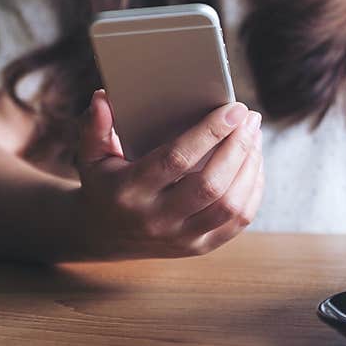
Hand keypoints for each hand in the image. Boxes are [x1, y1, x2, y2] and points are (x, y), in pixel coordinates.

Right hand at [74, 89, 264, 258]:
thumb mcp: (91, 156)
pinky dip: (253, 190)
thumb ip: (94, 126)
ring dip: (250, 168)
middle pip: (211, 185)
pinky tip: (254, 164)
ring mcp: (181, 238)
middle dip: (238, 148)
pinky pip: (238, 221)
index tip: (234, 109)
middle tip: (250, 118)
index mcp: (130, 192)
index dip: (210, 133)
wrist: (104, 235)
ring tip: (254, 137)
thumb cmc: (104, 184)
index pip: (176, 160)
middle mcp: (157, 220)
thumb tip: (103, 97)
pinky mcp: (200, 247)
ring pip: (231, 206)